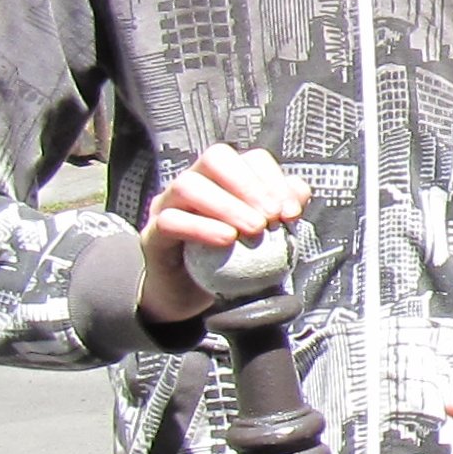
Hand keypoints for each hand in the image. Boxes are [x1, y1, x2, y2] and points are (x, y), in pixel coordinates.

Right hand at [141, 146, 308, 323]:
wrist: (190, 295)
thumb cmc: (233, 262)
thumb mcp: (266, 238)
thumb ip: (282, 211)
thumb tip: (299, 191)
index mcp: (226, 179)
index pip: (251, 159)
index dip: (274, 180)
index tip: (291, 213)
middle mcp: (196, 181)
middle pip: (216, 157)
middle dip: (249, 184)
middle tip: (270, 217)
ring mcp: (169, 203)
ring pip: (189, 185)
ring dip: (227, 205)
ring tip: (254, 230)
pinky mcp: (153, 232)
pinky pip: (171, 220)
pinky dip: (202, 227)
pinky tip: (227, 240)